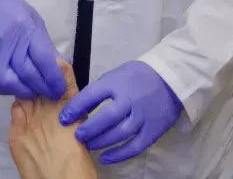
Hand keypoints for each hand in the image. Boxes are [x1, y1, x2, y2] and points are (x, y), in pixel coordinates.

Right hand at [0, 0, 66, 100]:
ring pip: (9, 82)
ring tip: (33, 91)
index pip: (43, 58)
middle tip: (51, 94)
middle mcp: (9, 41)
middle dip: (42, 87)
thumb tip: (58, 69)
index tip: (60, 88)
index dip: (53, 77)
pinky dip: (5, 90)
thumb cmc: (13, 10)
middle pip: (27, 72)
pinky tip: (14, 87)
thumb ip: (45, 46)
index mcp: (26, 28)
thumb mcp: (34, 21)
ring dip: (24, 91)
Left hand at [58, 60, 182, 164]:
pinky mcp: (152, 131)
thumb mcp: (116, 74)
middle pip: (105, 119)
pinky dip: (118, 155)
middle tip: (76, 136)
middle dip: (88, 129)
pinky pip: (134, 147)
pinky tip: (105, 157)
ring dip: (100, 142)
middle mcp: (130, 100)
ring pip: (118, 134)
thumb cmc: (138, 76)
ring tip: (88, 145)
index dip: (75, 108)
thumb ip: (100, 89)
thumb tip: (78, 104)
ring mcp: (142, 116)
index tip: (63, 118)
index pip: (92, 95)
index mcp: (118, 82)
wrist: (169, 79)